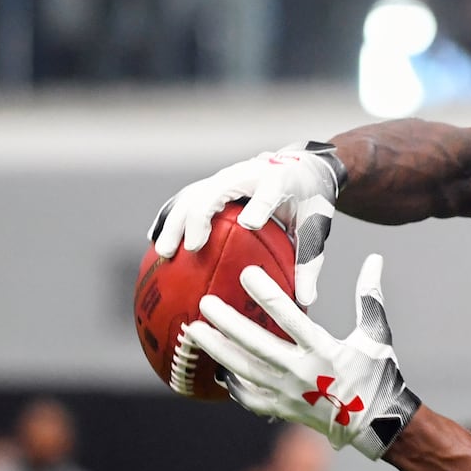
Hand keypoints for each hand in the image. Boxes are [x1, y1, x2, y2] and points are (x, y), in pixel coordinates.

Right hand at [149, 141, 347, 304]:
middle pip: (215, 191)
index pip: (267, 192)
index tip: (250, 224)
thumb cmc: (308, 202)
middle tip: (192, 249)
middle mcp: (246, 174)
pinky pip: (185, 199)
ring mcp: (225, 177)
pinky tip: (155, 241)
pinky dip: (170, 217)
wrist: (301, 168)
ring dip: (176, 221)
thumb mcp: (315, 228)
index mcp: (277, 180)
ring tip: (164, 252)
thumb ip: (309, 262)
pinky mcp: (212, 183)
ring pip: (192, 195)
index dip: (258, 207)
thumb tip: (304, 301)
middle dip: (200, 217)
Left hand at [185, 254, 421, 460]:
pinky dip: (230, 382)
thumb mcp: (377, 335)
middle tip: (204, 302)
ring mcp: (287, 393)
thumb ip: (370, 297)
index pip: (288, 316)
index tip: (246, 273)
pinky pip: (248, 396)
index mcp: (324, 350)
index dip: (265, 293)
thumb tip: (374, 259)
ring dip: (217, 349)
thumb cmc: (378, 374)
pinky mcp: (281, 409)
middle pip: (255, 343)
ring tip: (192, 331)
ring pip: (243, 369)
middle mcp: (301, 372)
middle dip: (227, 322)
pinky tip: (215, 366)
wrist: (376, 423)